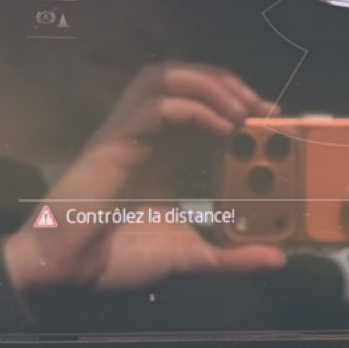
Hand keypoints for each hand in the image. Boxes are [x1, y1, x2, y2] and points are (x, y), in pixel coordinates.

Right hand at [4, 63, 286, 294]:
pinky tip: (220, 129)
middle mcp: (145, 134)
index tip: (272, 115)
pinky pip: (154, 108)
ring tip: (240, 108)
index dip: (235, 98)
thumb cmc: (119, 258)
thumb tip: (279, 260)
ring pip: (164, 77)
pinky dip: (192, 109)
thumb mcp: (192, 255)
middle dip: (225, 81)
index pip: (200, 101)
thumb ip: (234, 256)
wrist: (70, 272)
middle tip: (260, 105)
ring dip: (208, 84)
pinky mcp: (113, 144)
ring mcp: (127, 134)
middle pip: (182, 75)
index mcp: (163, 151)